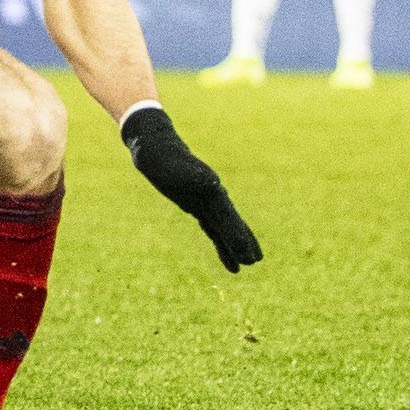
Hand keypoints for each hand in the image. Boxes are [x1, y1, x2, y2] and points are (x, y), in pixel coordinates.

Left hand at [124, 103, 262, 272]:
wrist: (154, 146)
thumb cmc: (161, 156)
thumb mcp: (173, 165)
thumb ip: (193, 175)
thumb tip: (213, 183)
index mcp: (210, 188)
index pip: (227, 216)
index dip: (237, 235)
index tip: (248, 253)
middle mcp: (213, 195)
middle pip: (230, 223)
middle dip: (242, 241)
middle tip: (255, 261)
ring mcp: (206, 201)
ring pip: (225, 227)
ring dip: (235, 245)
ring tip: (249, 263)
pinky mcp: (197, 206)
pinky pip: (213, 229)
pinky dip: (221, 244)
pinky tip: (230, 261)